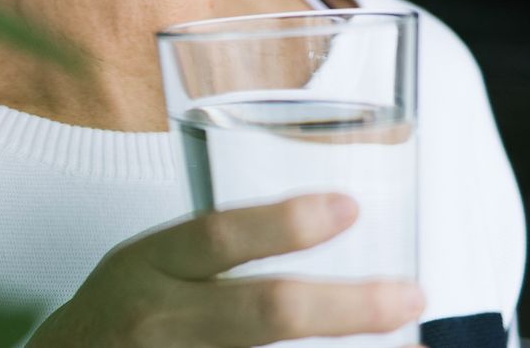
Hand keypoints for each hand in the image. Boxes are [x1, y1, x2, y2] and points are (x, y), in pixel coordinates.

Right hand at [26, 193, 424, 345]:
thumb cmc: (119, 317)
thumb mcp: (146, 265)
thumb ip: (212, 255)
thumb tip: (319, 229)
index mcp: (149, 267)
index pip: (216, 238)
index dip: (283, 223)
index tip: (348, 208)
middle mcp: (163, 321)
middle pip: (264, 311)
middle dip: (346, 307)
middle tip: (409, 295)